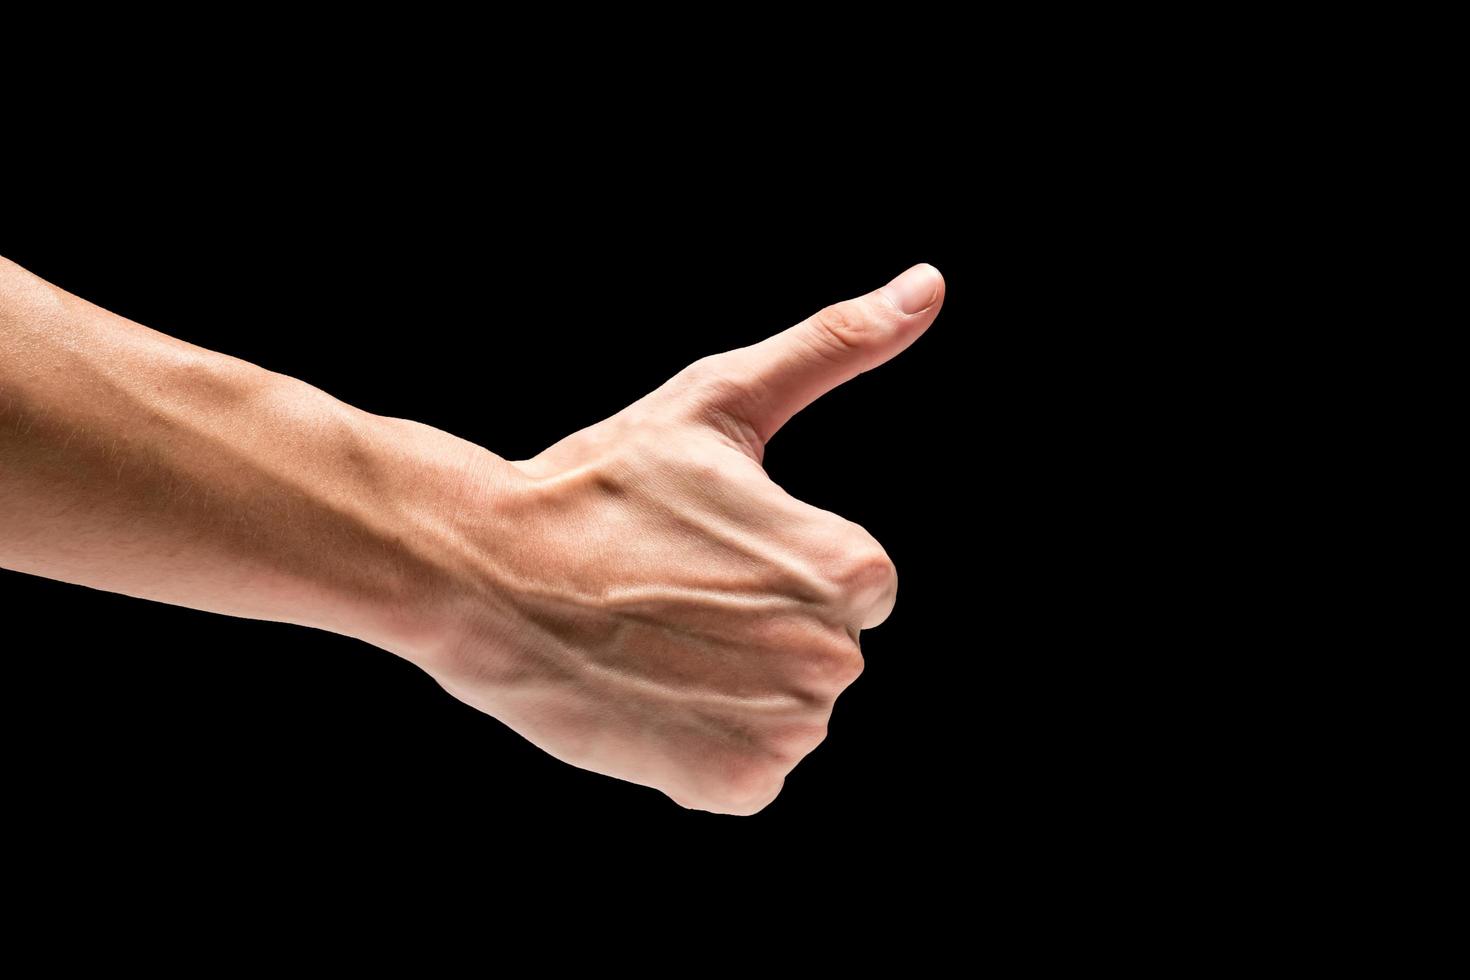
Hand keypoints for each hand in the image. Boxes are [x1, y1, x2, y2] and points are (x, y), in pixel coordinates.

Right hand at [422, 264, 944, 813]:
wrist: (485, 574)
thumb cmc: (602, 482)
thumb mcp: (721, 400)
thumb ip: (836, 346)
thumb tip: (930, 285)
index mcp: (849, 569)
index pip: (858, 584)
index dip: (781, 562)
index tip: (711, 550)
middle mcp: (834, 660)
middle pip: (826, 650)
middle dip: (765, 628)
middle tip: (673, 594)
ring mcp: (783, 734)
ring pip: (790, 711)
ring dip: (738, 688)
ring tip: (658, 643)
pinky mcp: (733, 787)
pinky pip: (752, 770)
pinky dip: (710, 745)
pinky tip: (654, 694)